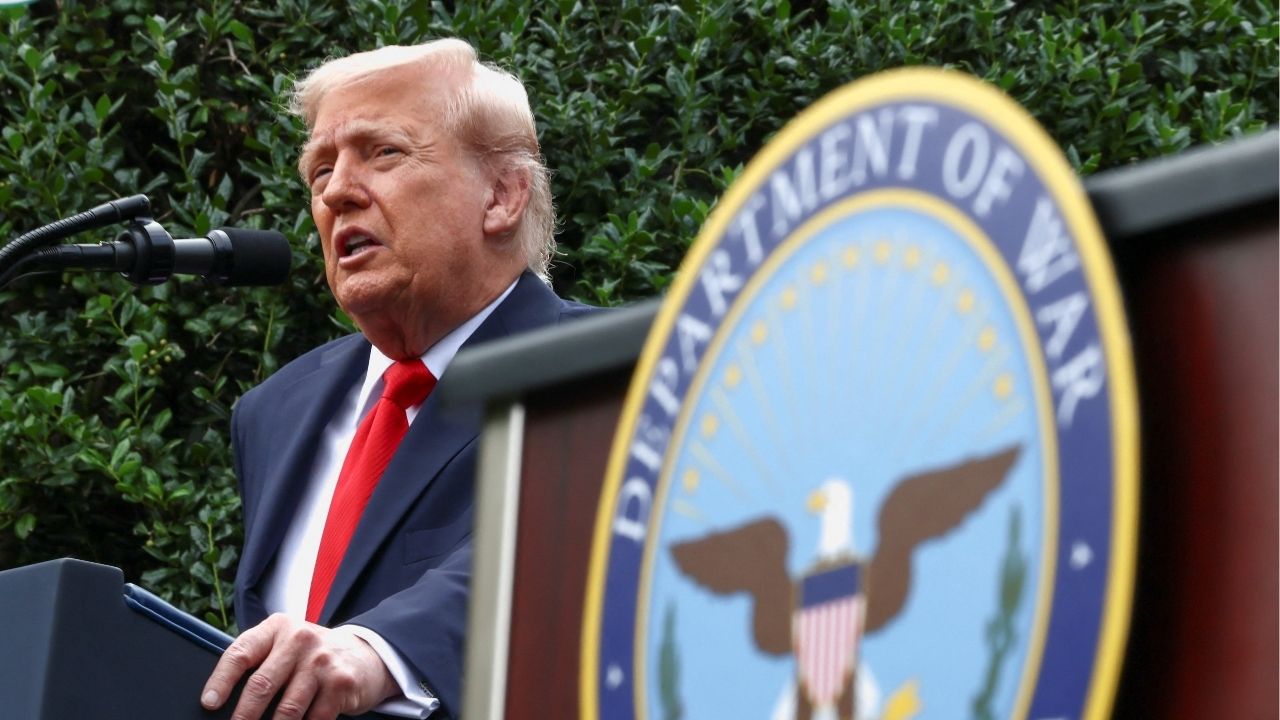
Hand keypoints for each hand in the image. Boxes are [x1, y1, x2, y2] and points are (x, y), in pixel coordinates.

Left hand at [201, 613, 398, 719]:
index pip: (241, 653)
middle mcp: (300, 639)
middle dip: (242, 716)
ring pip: (286, 709)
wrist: (365, 654)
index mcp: (278, 627)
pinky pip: (313, 719)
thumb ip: (259, 660)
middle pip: (261, 685)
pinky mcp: (341, 683)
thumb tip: (222, 699)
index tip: (209, 703)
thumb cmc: (311, 656)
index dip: (220, 680)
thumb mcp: (285, 645)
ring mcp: (323, 661)